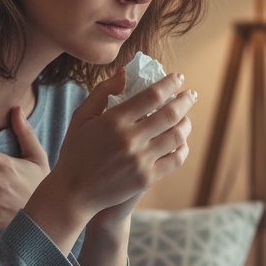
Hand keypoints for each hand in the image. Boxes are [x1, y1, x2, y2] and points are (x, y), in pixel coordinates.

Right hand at [24, 70, 196, 249]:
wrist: (73, 193)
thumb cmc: (75, 152)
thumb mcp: (81, 117)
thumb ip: (102, 92)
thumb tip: (125, 73)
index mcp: (114, 121)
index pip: (152, 96)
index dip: (170, 84)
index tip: (178, 78)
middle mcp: (130, 139)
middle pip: (170, 114)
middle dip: (185, 101)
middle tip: (191, 95)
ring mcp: (140, 160)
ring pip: (176, 136)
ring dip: (186, 123)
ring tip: (186, 117)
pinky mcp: (147, 179)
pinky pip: (175, 159)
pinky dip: (182, 147)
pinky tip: (181, 142)